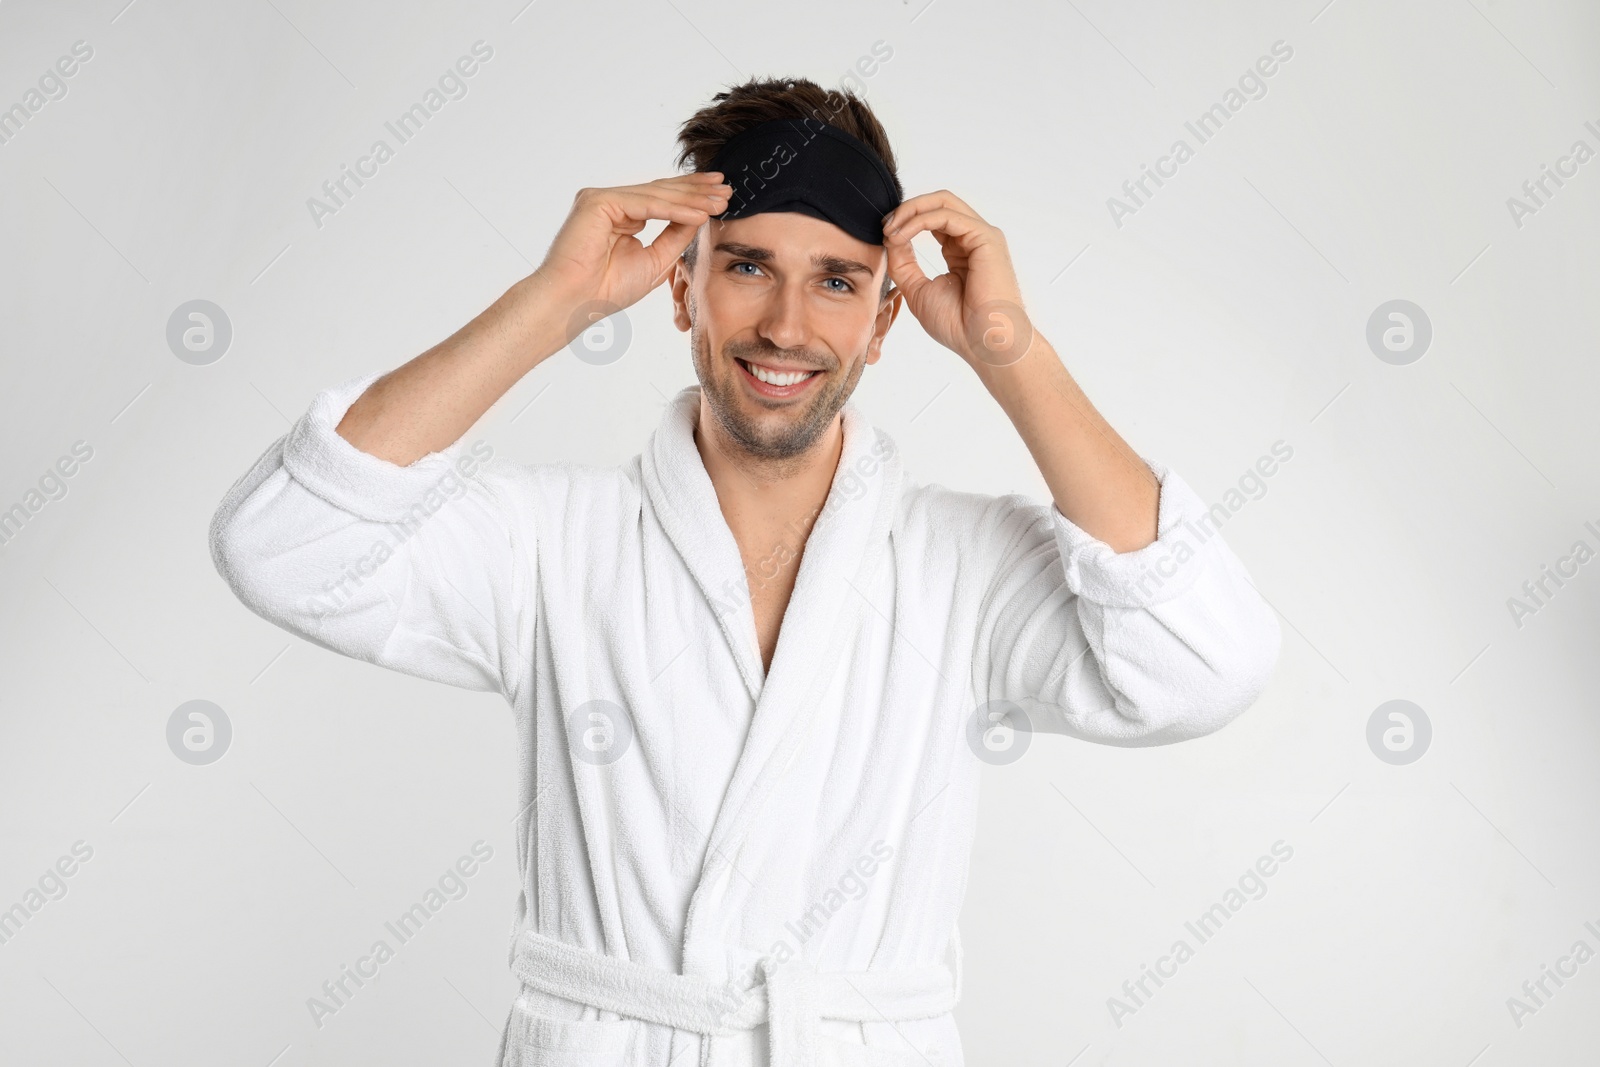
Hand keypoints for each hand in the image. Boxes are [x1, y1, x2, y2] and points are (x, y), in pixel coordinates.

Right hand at [532, 173, 730, 324]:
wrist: (574, 304)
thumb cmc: (605, 290)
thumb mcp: (654, 261)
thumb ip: (674, 237)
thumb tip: (700, 217)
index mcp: (621, 216)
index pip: (662, 201)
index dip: (693, 198)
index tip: (721, 198)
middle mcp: (610, 202)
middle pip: (661, 192)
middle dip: (697, 190)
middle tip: (728, 188)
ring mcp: (602, 199)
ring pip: (656, 195)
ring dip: (691, 199)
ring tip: (720, 200)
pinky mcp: (597, 201)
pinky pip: (645, 204)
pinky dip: (674, 209)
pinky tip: (699, 213)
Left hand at [882, 191, 1031, 366]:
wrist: (984, 343)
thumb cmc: (958, 325)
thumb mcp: (918, 289)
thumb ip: (904, 263)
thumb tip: (890, 237)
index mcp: (960, 251)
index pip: (932, 220)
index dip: (905, 220)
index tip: (883, 233)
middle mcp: (972, 239)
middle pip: (938, 202)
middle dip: (907, 209)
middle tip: (884, 225)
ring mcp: (981, 236)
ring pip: (942, 201)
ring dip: (910, 211)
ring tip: (890, 230)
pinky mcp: (985, 237)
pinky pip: (946, 215)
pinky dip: (919, 221)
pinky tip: (902, 235)